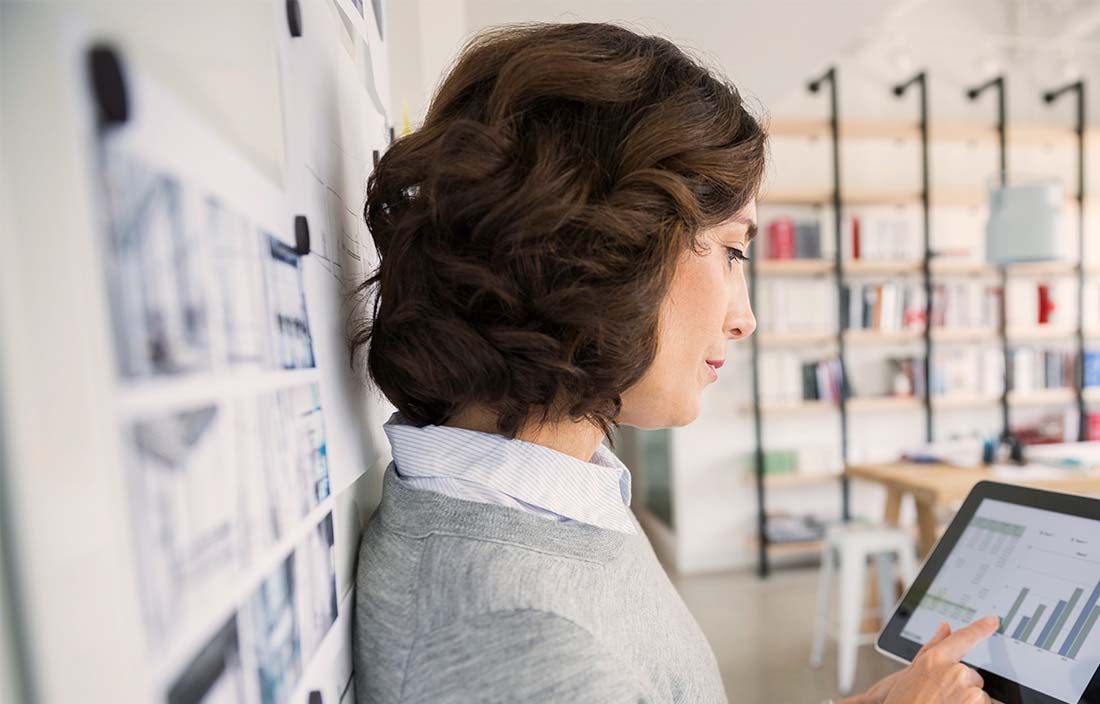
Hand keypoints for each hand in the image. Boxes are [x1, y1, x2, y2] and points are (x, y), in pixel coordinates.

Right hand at [849, 616, 998, 703]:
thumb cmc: (903, 703)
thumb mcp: (912, 674)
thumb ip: (933, 648)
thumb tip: (945, 627)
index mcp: (936, 660)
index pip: (964, 638)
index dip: (980, 628)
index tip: (993, 621)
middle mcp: (955, 672)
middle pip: (972, 675)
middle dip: (963, 687)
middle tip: (942, 699)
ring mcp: (969, 692)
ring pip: (979, 695)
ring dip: (968, 702)